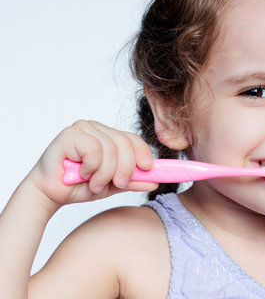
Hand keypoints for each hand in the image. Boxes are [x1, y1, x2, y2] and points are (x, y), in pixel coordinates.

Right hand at [27, 120, 157, 210]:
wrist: (50, 195)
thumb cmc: (78, 187)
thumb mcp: (112, 186)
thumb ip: (133, 181)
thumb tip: (155, 181)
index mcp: (107, 135)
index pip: (132, 138)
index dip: (144, 153)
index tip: (149, 169)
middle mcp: (96, 128)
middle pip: (125, 143)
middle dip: (126, 168)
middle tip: (118, 184)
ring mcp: (83, 128)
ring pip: (111, 148)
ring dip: (105, 173)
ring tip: (94, 184)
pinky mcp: (70, 134)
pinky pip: (95, 150)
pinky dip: (92, 167)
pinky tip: (81, 174)